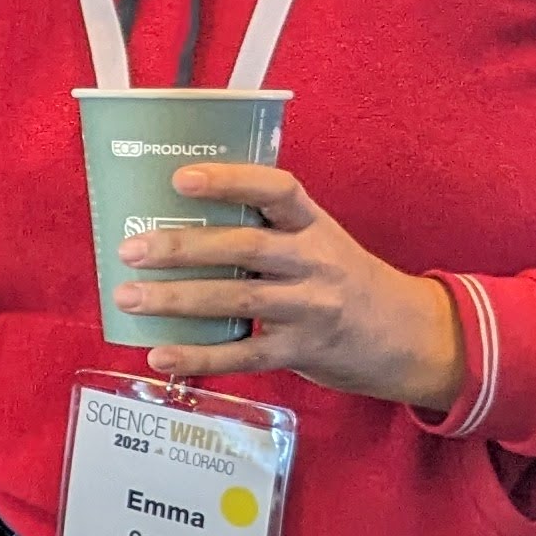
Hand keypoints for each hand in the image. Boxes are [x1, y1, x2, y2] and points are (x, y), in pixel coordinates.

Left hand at [118, 163, 467, 408]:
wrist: (408, 334)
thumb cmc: (341, 278)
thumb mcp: (318, 240)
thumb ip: (266, 229)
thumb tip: (175, 217)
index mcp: (313, 225)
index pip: (277, 190)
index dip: (230, 181)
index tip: (182, 178)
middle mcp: (314, 262)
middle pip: (244, 247)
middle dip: (183, 248)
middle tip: (130, 249)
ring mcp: (310, 308)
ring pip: (238, 301)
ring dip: (177, 300)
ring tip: (128, 298)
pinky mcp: (302, 351)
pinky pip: (244, 355)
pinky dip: (199, 357)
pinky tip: (159, 354)